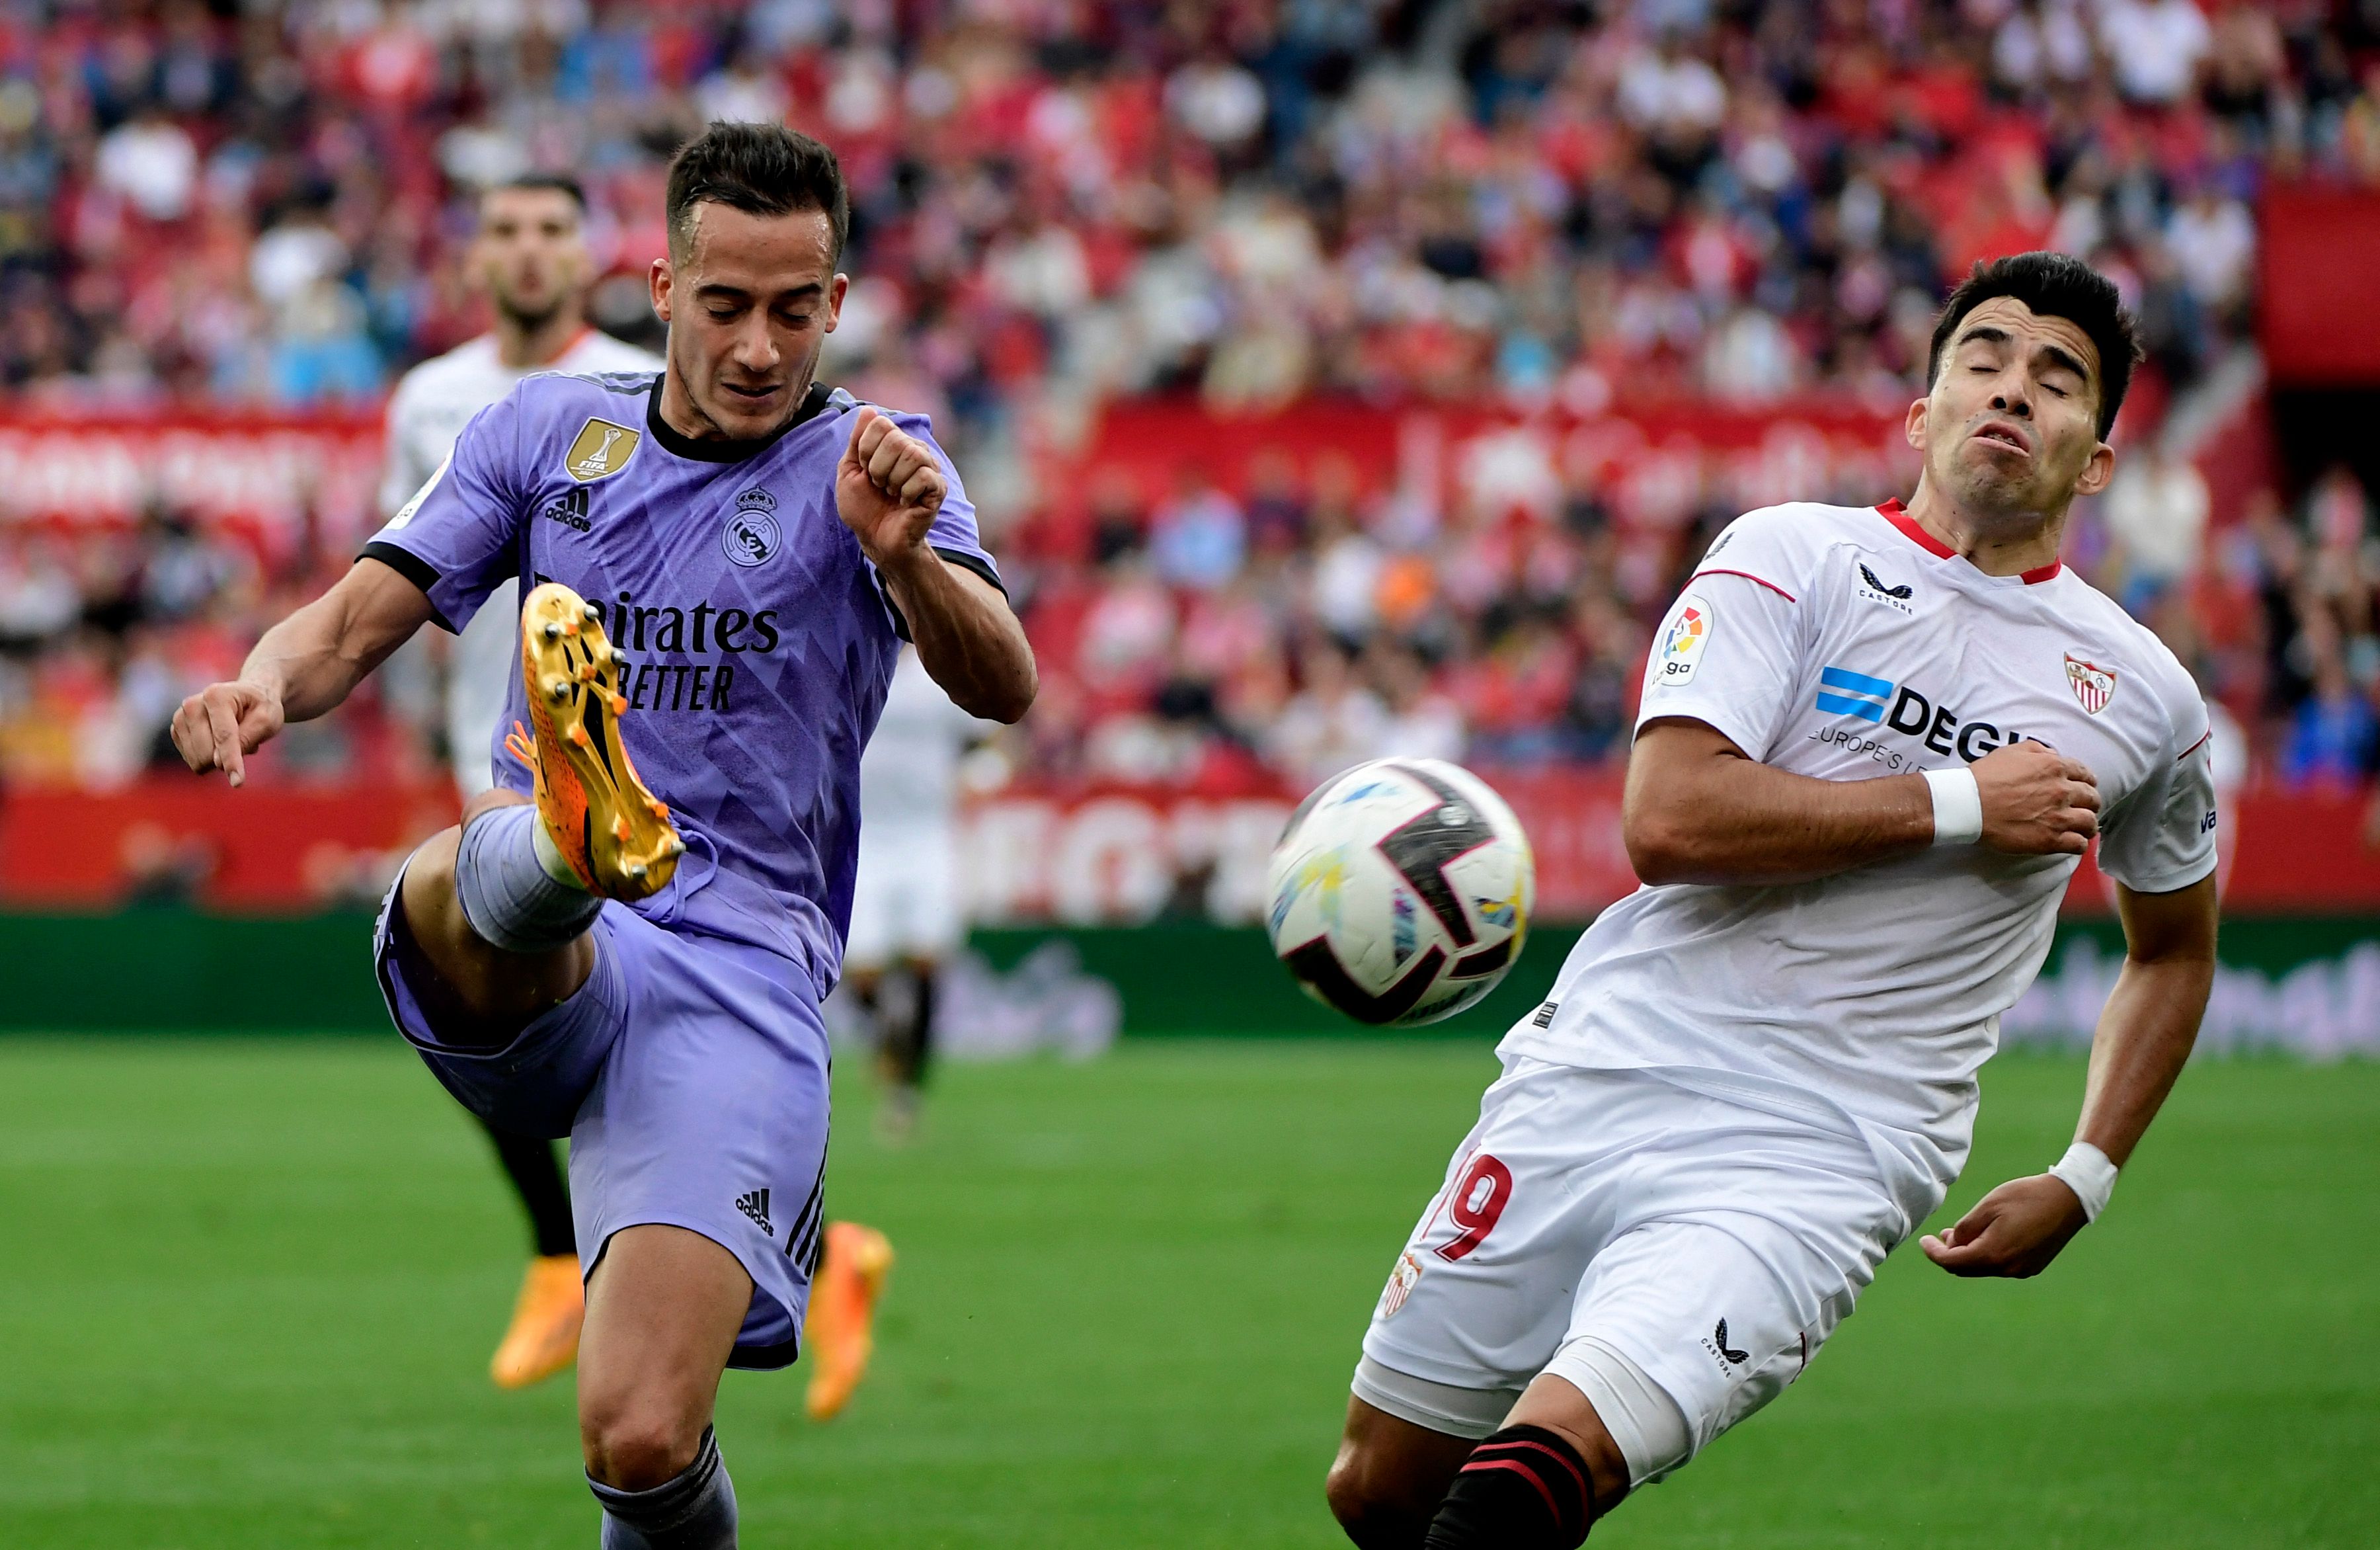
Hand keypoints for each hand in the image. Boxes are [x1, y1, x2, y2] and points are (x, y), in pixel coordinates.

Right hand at [170, 680, 283, 786]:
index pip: (224, 736)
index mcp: (216, 696)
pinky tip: (218, 743)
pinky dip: (210, 759)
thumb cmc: (260, 708)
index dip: (231, 761)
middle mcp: (192, 705)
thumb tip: (217, 762)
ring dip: (220, 759)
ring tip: (233, 739)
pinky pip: (193, 762)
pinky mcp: (177, 732)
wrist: (247, 698)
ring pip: (198, 761)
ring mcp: (180, 719)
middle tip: (245, 742)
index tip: (238, 782)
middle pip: (208, 753)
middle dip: (228, 758)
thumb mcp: (267, 720)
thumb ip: (246, 739)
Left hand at [836, 406, 945, 570]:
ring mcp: (930, 469)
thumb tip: (869, 410)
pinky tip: (905, 502)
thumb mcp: (850, 470)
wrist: (876, 539)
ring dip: (893, 479)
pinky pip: (924, 476)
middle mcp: (915, 451)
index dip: (865, 448)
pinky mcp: (939, 489)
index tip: (865, 470)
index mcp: (894, 443)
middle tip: (879, 485)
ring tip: (891, 493)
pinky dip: (907, 491)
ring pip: (913, 454)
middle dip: (877, 467)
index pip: (881, 423)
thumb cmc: (864, 507)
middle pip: (896, 438)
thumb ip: (857, 440)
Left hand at [1920, 1174, 2087, 1278]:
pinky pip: (2001, 1266)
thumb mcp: (1988, 1206)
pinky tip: (1986, 1238)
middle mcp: (2008, 1269)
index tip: (1924, 1241)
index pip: (1952, 1263)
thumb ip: (1965, 1228)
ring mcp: (2022, 1270)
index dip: (1933, 1253)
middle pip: (1966, 1269)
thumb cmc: (2026, 1197)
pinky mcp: (2033, 1267)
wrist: (2069, 1200)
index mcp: (1993, 1254)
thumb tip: (1952, 1244)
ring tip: (1961, 1234)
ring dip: (1969, 1255)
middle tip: (1942, 1235)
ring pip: (1984, 1268)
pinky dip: (1987, 1256)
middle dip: (1950, 1254)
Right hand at [1971, 740, 2098, 855]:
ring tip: (2080, 827)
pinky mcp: (2050, 840)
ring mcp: (2059, 817)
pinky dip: (2078, 843)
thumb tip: (2054, 756)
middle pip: (2092, 798)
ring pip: (2090, 822)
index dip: (2086, 781)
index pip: (2085, 774)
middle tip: (2081, 807)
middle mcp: (2062, 791)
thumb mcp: (2012, 751)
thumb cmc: (1986, 777)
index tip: (2082, 787)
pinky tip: (2072, 842)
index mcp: (2055, 767)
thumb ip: (2039, 750)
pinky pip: (2078, 844)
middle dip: (2089, 802)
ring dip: (2087, 824)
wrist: (1969, 804)